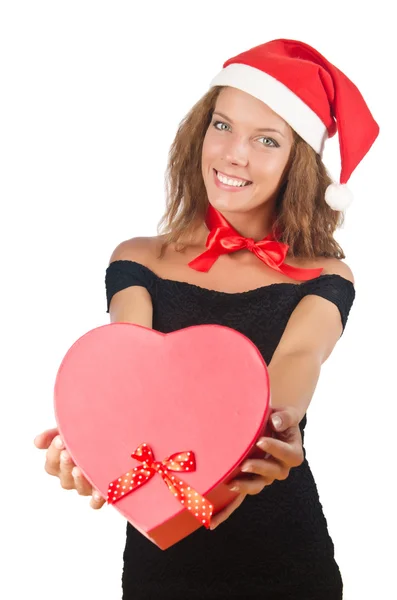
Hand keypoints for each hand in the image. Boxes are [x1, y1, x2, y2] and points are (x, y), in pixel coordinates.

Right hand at [34, 428, 105, 509]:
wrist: (111, 441)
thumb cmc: (87, 436)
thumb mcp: (69, 431)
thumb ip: (52, 435)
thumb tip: (37, 442)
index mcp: (61, 465)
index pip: (51, 464)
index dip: (53, 453)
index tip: (59, 439)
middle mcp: (71, 478)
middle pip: (64, 477)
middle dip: (65, 465)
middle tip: (67, 453)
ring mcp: (85, 486)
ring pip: (79, 488)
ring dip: (78, 480)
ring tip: (79, 470)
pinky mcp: (101, 493)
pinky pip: (96, 502)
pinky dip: (96, 499)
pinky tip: (98, 492)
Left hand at [209, 406, 303, 529]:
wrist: (271, 424)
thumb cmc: (279, 418)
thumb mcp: (286, 414)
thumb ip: (285, 417)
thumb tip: (275, 422)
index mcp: (292, 452)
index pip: (288, 455)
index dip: (275, 449)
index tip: (261, 440)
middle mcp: (280, 468)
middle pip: (273, 474)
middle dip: (258, 469)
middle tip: (245, 464)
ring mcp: (263, 477)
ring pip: (257, 486)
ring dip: (245, 487)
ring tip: (231, 484)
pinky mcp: (248, 481)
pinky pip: (239, 500)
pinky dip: (225, 510)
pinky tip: (211, 521)